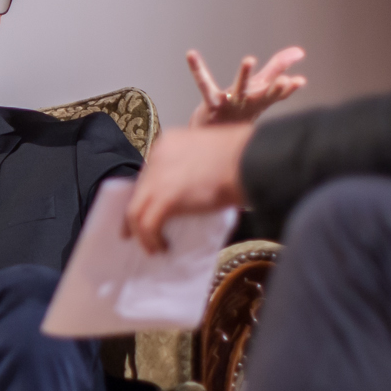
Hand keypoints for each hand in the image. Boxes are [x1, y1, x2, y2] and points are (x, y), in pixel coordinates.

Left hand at [124, 124, 252, 252]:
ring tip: (151, 246)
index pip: (150, 172)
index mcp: (169, 142)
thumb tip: (190, 190)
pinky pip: (147, 224)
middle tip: (141, 232)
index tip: (149, 208)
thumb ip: (194, 166)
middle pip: (140, 190)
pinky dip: (150, 239)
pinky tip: (160, 247)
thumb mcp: (211, 154)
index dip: (148, 193)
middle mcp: (157, 157)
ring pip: (135, 211)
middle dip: (139, 213)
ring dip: (141, 232)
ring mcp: (158, 178)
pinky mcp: (166, 198)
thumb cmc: (246, 156)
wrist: (255, 160)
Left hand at [187, 47, 305, 126]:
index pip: (279, 93)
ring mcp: (230, 103)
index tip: (300, 82)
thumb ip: (278, 67)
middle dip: (276, 89)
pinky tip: (191, 54)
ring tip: (250, 60)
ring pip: (240, 88)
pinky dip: (197, 69)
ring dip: (246, 74)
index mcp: (262, 100)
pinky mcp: (211, 103)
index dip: (289, 88)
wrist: (216, 134)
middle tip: (285, 81)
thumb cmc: (242, 107)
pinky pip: (204, 84)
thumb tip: (300, 51)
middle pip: (265, 94)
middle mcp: (248, 103)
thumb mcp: (261, 87)